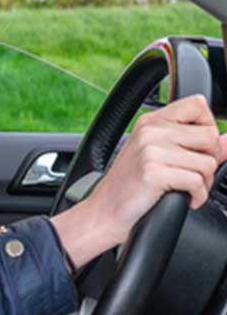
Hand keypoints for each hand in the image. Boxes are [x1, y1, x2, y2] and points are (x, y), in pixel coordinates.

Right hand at [51, 95, 226, 269]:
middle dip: (210, 159)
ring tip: (186, 189)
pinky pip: (197, 182)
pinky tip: (185, 199)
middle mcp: (150, 131)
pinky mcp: (154, 172)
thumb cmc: (131, 185)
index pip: (197, 104)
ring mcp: (151, 151)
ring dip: (204, 183)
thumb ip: (195, 145)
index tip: (200, 147)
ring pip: (208, 162)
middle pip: (209, 135)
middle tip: (193, 175)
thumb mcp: (159, 156)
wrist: (105, 210)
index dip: (208, 125)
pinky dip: (197, 196)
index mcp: (151, 122)